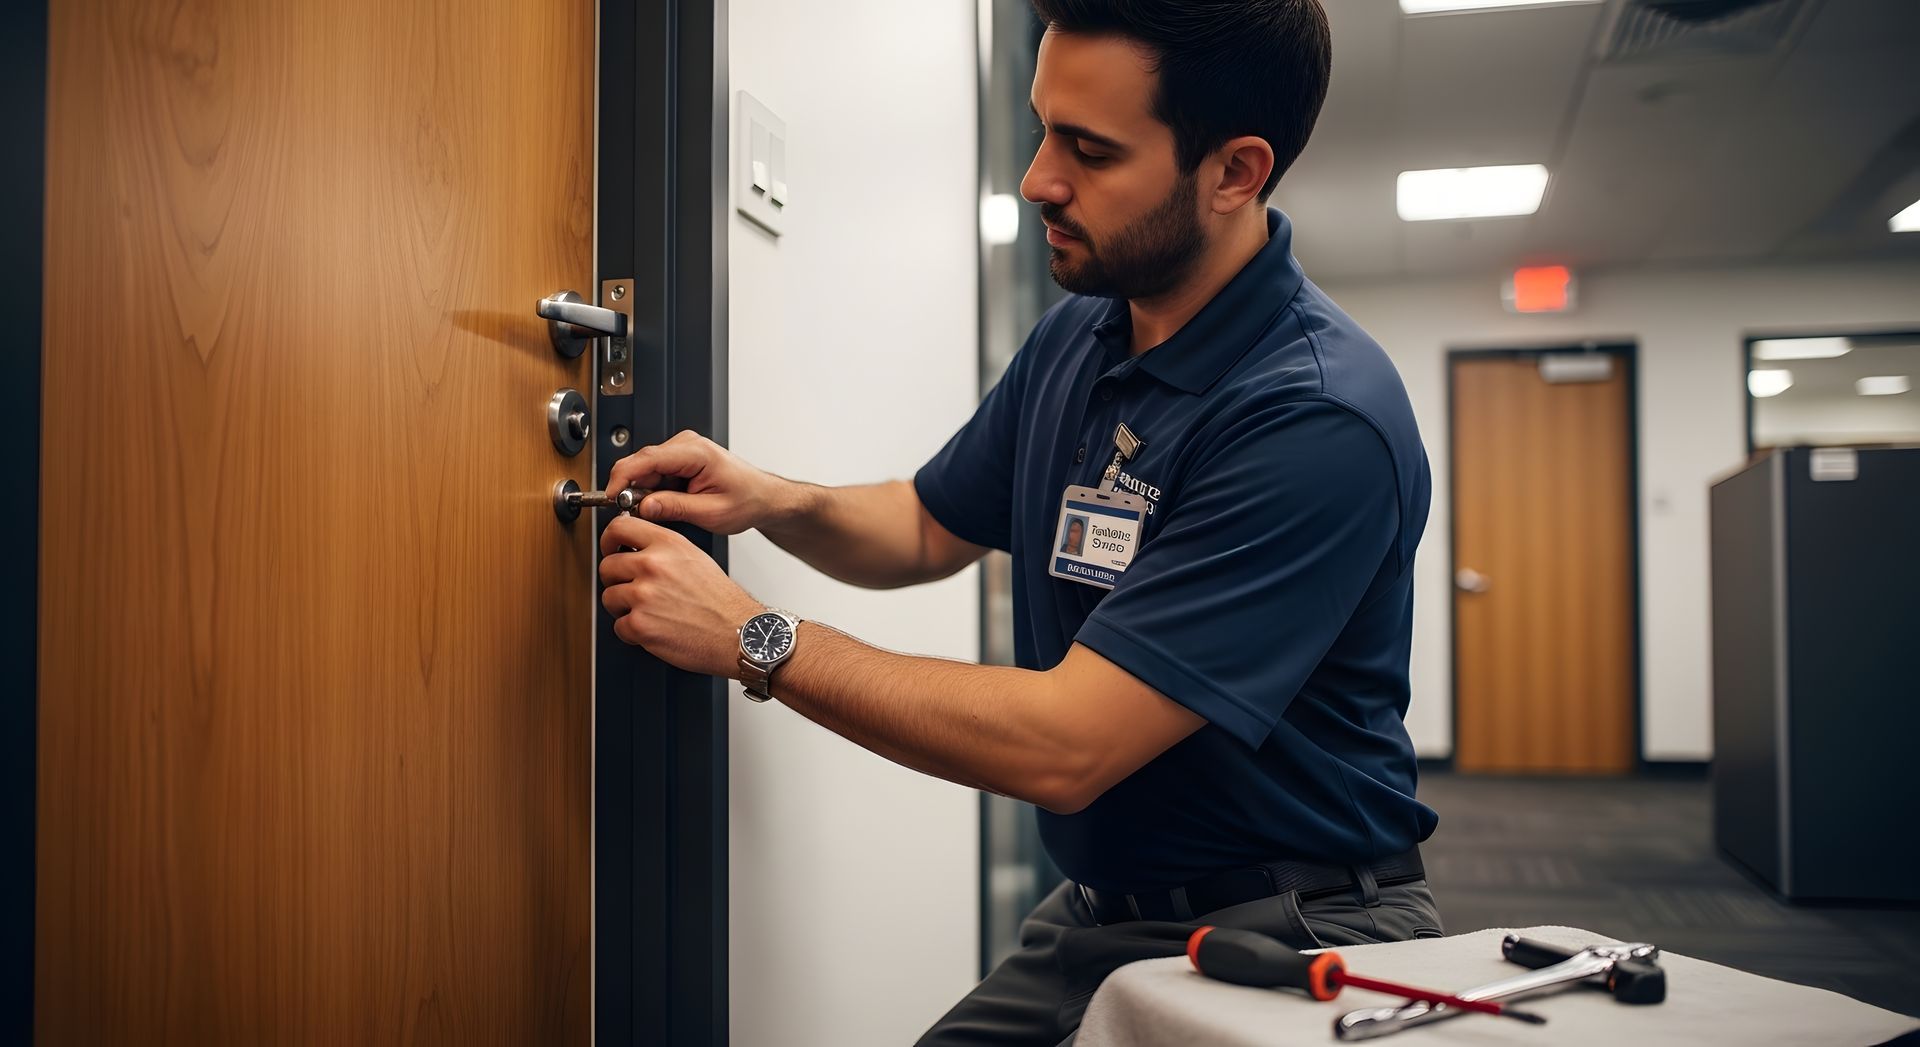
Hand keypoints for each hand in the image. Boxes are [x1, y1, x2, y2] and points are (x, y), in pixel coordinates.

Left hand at [599, 514, 764, 676]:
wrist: (738, 633)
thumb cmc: (721, 601)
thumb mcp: (694, 558)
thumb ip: (662, 548)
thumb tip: (634, 548)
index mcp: (667, 545)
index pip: (618, 528)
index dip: (609, 541)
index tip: (611, 550)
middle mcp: (653, 566)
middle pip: (607, 566)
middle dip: (616, 581)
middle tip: (633, 589)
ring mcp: (644, 595)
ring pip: (609, 597)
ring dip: (624, 608)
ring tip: (649, 612)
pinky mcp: (640, 625)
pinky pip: (619, 627)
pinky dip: (633, 633)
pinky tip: (655, 629)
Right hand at [605, 430, 780, 535]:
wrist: (762, 497)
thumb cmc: (746, 500)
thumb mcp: (711, 512)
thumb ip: (675, 508)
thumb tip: (643, 507)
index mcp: (696, 452)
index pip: (647, 458)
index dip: (623, 478)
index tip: (610, 497)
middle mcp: (686, 445)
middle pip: (640, 463)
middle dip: (631, 489)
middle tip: (634, 514)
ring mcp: (681, 450)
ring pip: (644, 470)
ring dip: (643, 492)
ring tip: (661, 511)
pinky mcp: (678, 460)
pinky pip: (653, 474)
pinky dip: (652, 491)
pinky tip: (665, 504)